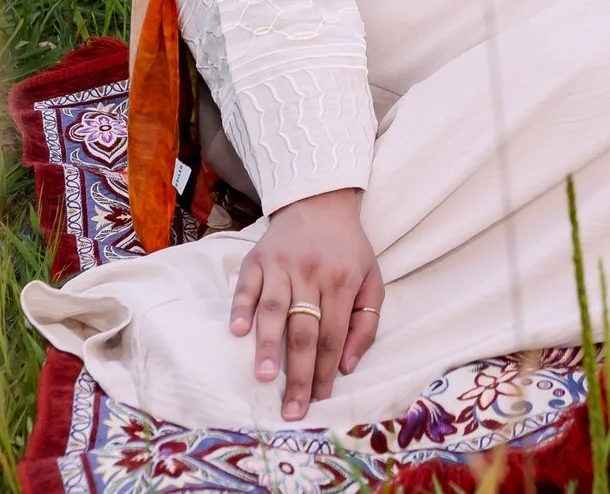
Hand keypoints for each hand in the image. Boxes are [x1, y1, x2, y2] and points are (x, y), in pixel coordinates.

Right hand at [229, 187, 381, 420]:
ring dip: (268, 345)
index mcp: (342, 281)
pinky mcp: (258, 257)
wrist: (319, 200)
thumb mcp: (372, 279)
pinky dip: (241, 307)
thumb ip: (366, 323)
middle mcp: (312, 273)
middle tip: (291, 409)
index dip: (325, 371)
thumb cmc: (347, 249)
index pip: (332, 335)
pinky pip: (247, 285)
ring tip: (265, 377)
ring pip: (274, 310)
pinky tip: (238, 331)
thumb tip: (347, 366)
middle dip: (299, 373)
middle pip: (304, 330)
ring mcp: (282, 264)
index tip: (319, 401)